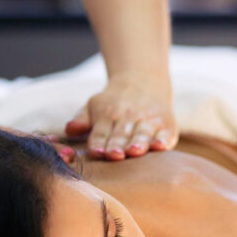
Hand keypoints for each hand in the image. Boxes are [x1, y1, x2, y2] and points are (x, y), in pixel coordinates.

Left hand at [63, 74, 177, 160]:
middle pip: (121, 135)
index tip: (97, 153)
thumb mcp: (94, 105)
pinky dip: (163, 140)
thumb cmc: (114, 102)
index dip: (98, 143)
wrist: (143, 80)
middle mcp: (128, 117)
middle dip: (117, 145)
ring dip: (139, 143)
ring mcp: (148, 120)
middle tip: (114, 156)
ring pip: (142, 134)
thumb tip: (69, 129)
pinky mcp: (166, 124)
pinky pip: (165, 134)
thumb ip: (81, 119)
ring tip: (134, 151)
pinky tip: (160, 147)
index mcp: (107, 115)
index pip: (100, 132)